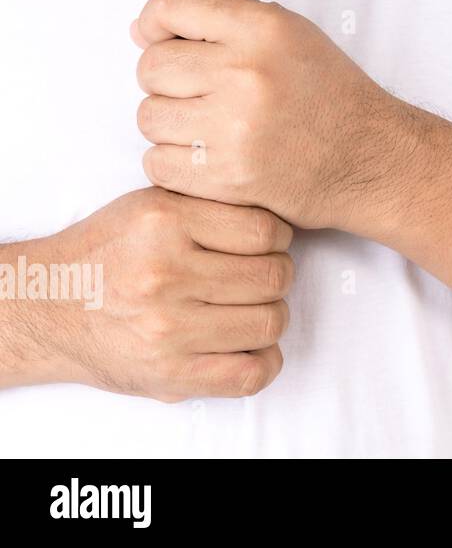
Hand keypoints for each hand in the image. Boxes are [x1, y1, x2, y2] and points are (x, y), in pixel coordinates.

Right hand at [16, 187, 292, 401]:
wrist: (47, 307)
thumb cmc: (108, 252)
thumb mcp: (152, 203)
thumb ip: (211, 202)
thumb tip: (278, 214)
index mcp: (164, 223)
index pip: (266, 231)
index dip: (278, 238)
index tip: (266, 245)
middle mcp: (164, 274)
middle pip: (274, 277)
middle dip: (276, 276)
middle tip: (256, 278)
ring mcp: (167, 329)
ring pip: (270, 323)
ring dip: (270, 316)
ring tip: (247, 308)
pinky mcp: (168, 375)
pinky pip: (250, 374)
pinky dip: (265, 361)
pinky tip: (248, 345)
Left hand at [132, 0, 404, 230]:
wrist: (367, 157)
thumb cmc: (331, 99)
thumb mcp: (292, 35)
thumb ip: (225, 23)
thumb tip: (143, 30)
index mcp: (265, 30)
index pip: (173, 7)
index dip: (154, 20)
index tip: (155, 34)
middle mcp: (247, 73)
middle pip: (152, 66)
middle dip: (168, 80)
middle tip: (201, 91)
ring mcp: (233, 127)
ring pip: (149, 116)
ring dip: (172, 124)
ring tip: (212, 127)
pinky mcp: (224, 175)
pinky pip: (157, 162)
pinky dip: (177, 163)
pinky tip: (212, 156)